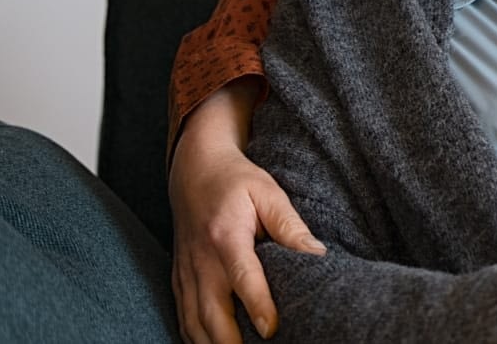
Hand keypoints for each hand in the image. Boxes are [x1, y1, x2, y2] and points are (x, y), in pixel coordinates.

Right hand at [169, 81, 324, 343]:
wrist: (193, 170)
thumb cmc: (237, 181)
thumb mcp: (268, 192)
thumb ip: (291, 226)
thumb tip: (318, 255)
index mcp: (226, 236)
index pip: (243, 278)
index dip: (258, 306)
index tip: (272, 331)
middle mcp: (201, 260)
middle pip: (211, 312)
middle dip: (231, 341)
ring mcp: (186, 272)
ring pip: (193, 322)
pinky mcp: (178, 278)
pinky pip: (182, 316)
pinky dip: (195, 337)